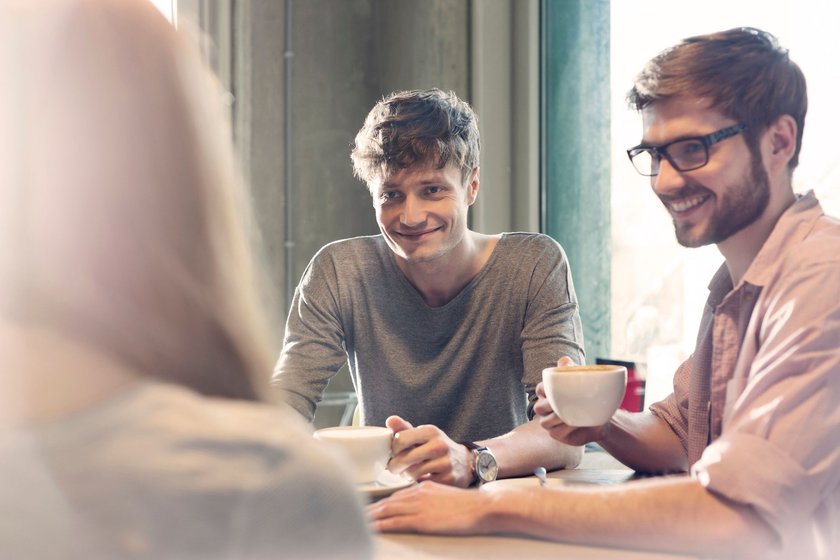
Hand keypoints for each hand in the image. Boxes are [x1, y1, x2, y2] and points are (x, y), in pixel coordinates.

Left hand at [367, 481, 492, 534]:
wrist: (482, 507)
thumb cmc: (467, 505)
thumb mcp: (444, 495)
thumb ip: (428, 497)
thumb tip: (417, 508)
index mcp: (422, 487)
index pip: (395, 495)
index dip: (380, 503)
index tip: (369, 508)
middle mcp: (417, 493)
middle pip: (387, 502)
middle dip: (370, 509)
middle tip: (353, 513)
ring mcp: (419, 505)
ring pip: (387, 510)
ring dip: (371, 517)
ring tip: (357, 522)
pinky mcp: (422, 519)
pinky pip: (396, 522)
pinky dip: (382, 525)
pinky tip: (372, 529)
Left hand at [386, 415, 472, 486]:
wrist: (465, 462)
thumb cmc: (437, 448)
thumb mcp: (424, 435)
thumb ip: (405, 429)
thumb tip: (390, 420)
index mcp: (430, 431)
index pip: (400, 439)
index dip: (393, 449)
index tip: (394, 453)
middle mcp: (439, 445)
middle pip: (404, 458)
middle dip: (394, 466)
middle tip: (394, 468)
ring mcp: (445, 463)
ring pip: (412, 473)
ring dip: (406, 475)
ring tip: (410, 472)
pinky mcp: (448, 479)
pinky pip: (423, 483)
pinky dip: (418, 482)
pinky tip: (421, 478)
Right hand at [533, 357, 609, 445]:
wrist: (601, 417)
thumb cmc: (588, 397)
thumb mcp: (581, 381)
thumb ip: (571, 370)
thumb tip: (564, 361)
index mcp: (548, 393)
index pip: (540, 389)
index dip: (545, 389)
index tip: (557, 388)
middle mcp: (546, 409)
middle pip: (538, 407)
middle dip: (549, 406)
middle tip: (564, 402)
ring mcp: (550, 423)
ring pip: (545, 422)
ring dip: (558, 418)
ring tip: (574, 413)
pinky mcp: (557, 434)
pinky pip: (556, 433)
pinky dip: (566, 428)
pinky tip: (578, 423)